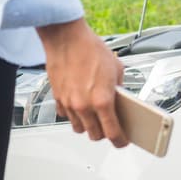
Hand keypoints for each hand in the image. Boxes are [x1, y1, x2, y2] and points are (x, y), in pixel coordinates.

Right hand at [37, 18, 128, 145]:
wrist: (65, 37)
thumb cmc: (90, 49)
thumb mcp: (116, 69)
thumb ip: (119, 89)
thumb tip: (120, 100)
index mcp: (102, 100)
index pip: (112, 133)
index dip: (120, 141)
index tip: (122, 141)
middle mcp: (84, 105)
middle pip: (95, 135)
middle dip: (104, 134)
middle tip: (110, 127)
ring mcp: (69, 103)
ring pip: (79, 128)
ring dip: (88, 126)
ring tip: (95, 116)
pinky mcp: (57, 98)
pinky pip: (66, 116)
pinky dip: (74, 115)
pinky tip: (81, 106)